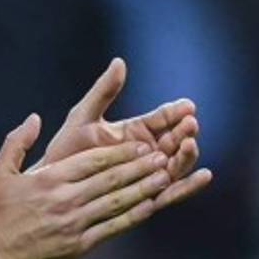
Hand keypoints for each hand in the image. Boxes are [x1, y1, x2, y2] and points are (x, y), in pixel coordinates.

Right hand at [0, 114, 171, 258]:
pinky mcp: (78, 246)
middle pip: (111, 179)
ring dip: (143, 188)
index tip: (141, 144)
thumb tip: (35, 118)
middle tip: (162, 155)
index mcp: (49, 178)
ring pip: (117, 202)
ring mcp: (74, 224)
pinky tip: (149, 206)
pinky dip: (133, 216)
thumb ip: (17, 142)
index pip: (93, 160)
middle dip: (139, 166)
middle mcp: (65, 199)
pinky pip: (112, 228)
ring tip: (164, 177)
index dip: (121, 152)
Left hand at [37, 58, 211, 210]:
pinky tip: (205, 177)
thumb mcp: (84, 116)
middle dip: (185, 132)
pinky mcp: (146, 197)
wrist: (53, 185)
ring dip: (187, 155)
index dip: (175, 112)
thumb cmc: (66, 149)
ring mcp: (148, 175)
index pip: (162, 118)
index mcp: (135, 131)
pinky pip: (171, 192)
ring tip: (191, 145)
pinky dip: (189, 186)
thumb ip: (103, 91)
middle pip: (174, 140)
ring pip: (177, 164)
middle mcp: (146, 152)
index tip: (188, 106)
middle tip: (191, 124)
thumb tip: (119, 62)